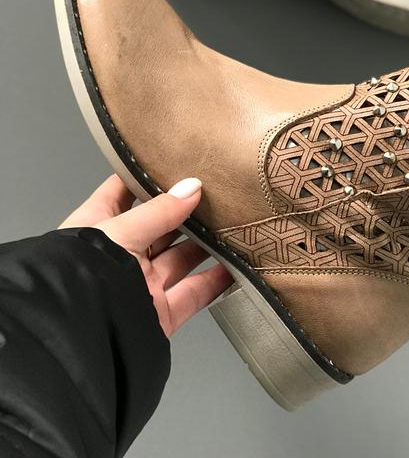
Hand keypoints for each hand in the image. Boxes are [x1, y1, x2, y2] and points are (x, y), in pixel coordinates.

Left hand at [59, 174, 232, 335]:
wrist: (80, 341)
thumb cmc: (82, 277)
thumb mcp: (121, 231)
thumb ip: (159, 211)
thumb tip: (193, 187)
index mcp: (98, 228)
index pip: (122, 191)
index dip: (144, 174)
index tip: (173, 158)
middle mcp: (120, 255)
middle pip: (159, 225)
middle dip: (186, 209)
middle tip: (217, 191)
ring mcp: (141, 285)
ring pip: (181, 258)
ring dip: (206, 243)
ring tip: (233, 222)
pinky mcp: (160, 314)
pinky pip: (194, 293)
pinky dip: (216, 281)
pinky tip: (237, 265)